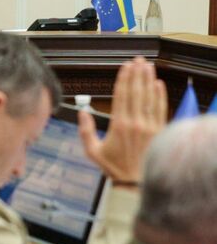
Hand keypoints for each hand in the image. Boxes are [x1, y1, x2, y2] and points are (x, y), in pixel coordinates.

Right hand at [78, 57, 166, 183]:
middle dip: (137, 74)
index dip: (124, 79)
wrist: (136, 182)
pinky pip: (161, 109)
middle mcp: (136, 122)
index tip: (125, 66)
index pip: (122, 96)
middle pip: (137, 92)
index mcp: (119, 125)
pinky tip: (159, 85)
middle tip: (138, 60)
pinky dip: (160, 95)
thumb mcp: (93, 151)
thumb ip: (85, 131)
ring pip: (150, 98)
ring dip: (149, 80)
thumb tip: (82, 112)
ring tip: (148, 66)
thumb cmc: (114, 167)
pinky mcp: (159, 131)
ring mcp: (150, 126)